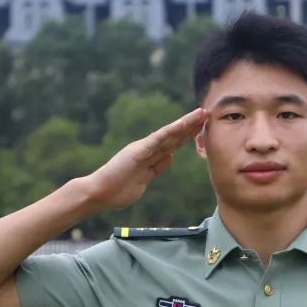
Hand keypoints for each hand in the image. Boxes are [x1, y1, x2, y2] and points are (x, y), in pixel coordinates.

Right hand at [78, 107, 208, 211]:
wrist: (99, 194)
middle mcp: (148, 149)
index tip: (203, 127)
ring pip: (169, 134)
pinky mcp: (137, 152)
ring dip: (186, 124)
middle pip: (174, 136)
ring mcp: (143, 149)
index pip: (173, 144)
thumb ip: (156, 168)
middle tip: (208, 113)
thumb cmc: (118, 191)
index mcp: (150, 157)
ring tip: (201, 113)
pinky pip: (158, 140)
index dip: (188, 135)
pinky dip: (171, 131)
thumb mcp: (144, 180)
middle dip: (192, 126)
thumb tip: (170, 157)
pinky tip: (183, 124)